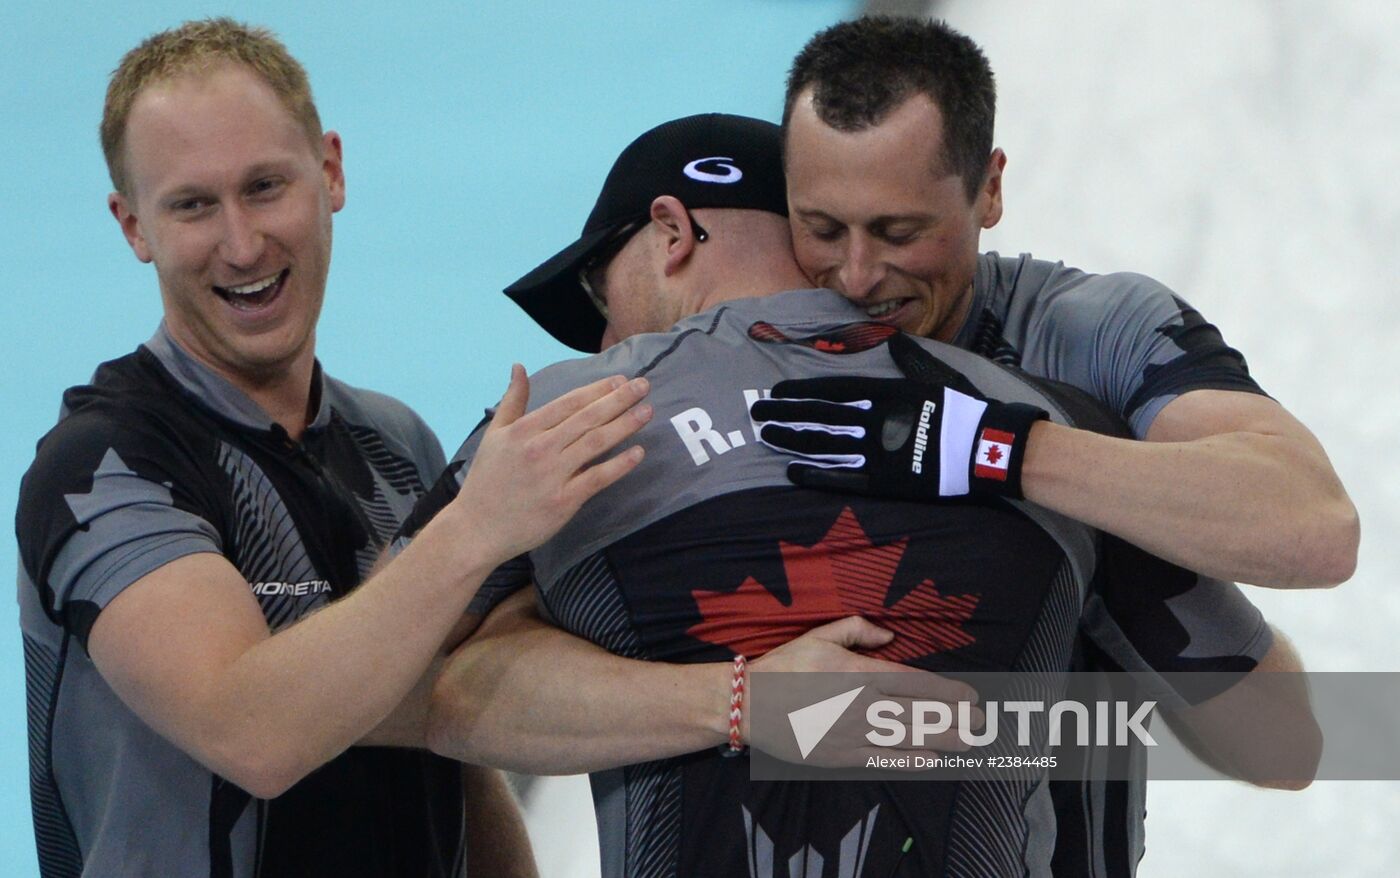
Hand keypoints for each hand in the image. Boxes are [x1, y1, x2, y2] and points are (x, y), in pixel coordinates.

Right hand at [456, 365, 650, 562]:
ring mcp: (553, 475)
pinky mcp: (563, 501)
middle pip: (587, 419)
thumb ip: (512, 400)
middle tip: (643, 386)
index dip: (597, 390)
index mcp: (524, 430)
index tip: (620, 380)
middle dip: (618, 400)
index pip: (569, 403)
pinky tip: (638, 452)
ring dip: (624, 425)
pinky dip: (619, 465)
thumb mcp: (494, 435)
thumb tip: (519, 366)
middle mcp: (540, 448)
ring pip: (596, 444)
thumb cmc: (488, 480)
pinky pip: (597, 478)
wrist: (477, 528)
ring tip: (646, 412)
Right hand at [744, 616, 980, 759]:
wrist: (749, 705)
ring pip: (907, 739)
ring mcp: (852, 734)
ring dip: (943, 740)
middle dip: (955, 719)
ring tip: (969, 741)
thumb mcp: (819, 636)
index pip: (916, 682)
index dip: (948, 691)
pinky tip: (932, 759)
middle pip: (920, 714)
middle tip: (981, 722)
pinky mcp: (841, 756)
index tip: (970, 696)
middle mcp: (861, 704)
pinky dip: (911, 761)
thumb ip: (857, 630)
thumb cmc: (785, 666)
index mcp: (858, 672)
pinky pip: (884, 760)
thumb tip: (890, 636)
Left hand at [749, 334, 1046, 499]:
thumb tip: (894, 339)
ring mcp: (878, 453)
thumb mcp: (937, 376)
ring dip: (792, 441)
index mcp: (886, 392)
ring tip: (767, 437)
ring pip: (824, 445)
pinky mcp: (885, 482)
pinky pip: (842, 478)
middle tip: (756, 413)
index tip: (776, 391)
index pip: (832, 389)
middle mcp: (876, 420)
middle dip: (785, 414)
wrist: (989, 448)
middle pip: (819, 416)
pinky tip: (791, 470)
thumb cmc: (964, 410)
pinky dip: (815, 474)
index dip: (801, 391)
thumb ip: (910, 359)